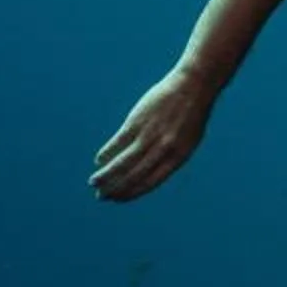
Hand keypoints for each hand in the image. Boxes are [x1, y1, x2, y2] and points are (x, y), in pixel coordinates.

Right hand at [93, 69, 214, 202]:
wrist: (193, 87)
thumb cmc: (191, 115)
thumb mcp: (187, 141)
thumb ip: (169, 157)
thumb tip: (148, 173)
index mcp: (178, 158)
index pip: (150, 182)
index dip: (131, 193)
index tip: (117, 199)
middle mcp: (163, 150)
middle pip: (134, 175)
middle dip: (115, 188)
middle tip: (101, 196)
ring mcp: (149, 135)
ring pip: (123, 162)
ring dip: (106, 175)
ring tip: (94, 183)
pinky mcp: (137, 122)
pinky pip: (118, 142)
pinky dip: (107, 153)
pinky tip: (99, 161)